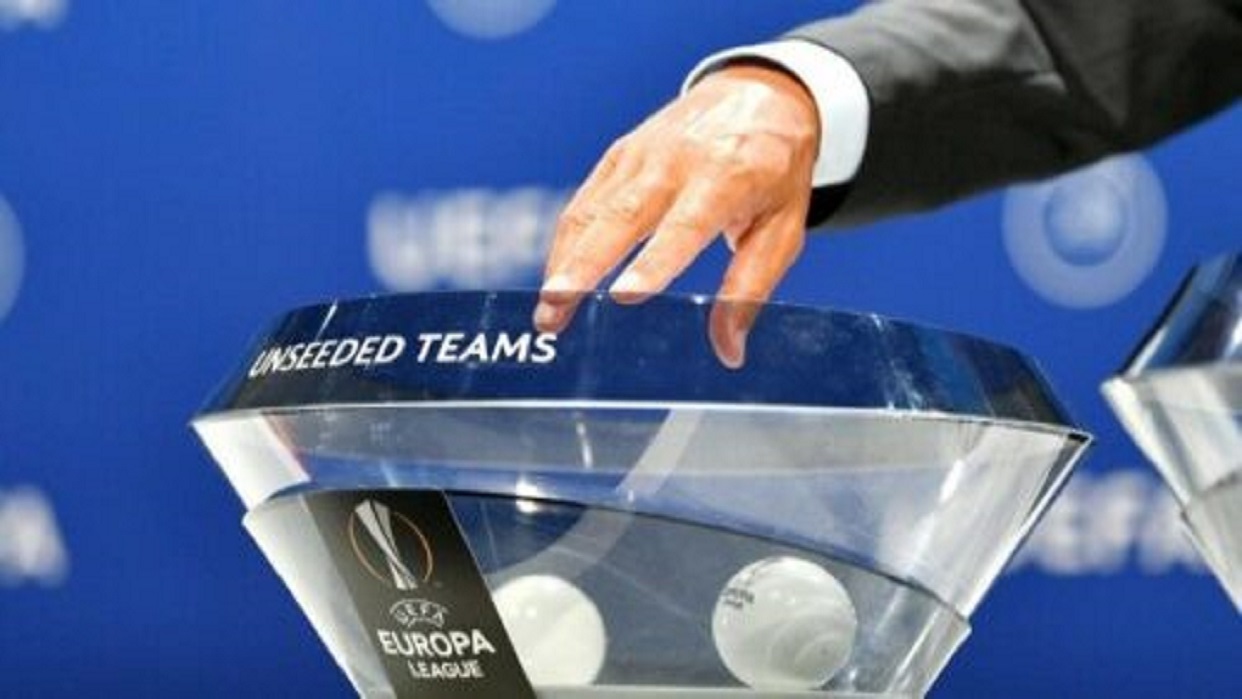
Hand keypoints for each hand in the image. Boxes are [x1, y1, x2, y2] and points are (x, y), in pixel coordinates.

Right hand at [534, 63, 819, 367]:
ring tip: (547, 313)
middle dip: (583, 266)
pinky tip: (557, 281)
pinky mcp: (618, 155)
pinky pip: (584, 203)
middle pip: (620, 216)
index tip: (624, 296)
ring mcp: (642, 153)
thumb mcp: (783, 228)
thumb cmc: (774, 170)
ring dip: (564, 263)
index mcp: (729, 174)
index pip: (685, 225)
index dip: (654, 262)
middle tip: (554, 308)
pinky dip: (566, 245)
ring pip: (592, 210)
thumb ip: (750, 289)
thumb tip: (729, 352)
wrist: (760, 93)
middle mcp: (677, 160)